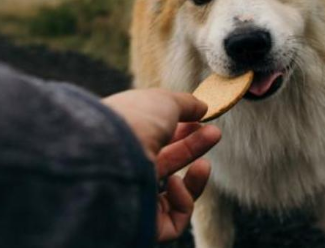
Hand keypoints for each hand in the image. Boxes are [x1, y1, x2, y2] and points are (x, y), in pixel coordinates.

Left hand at [103, 89, 220, 241]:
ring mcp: (134, 197)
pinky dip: (182, 201)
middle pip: (167, 162)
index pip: (158, 138)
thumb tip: (202, 107)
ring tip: (203, 165)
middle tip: (215, 133)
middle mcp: (127, 168)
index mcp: (126, 139)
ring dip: (195, 180)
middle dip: (194, 148)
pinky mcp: (142, 224)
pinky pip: (173, 221)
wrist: (109, 152)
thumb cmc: (133, 121)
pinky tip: (174, 183)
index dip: (183, 129)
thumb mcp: (164, 101)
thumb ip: (186, 104)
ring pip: (173, 196)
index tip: (202, 119)